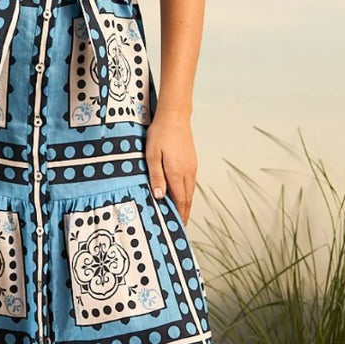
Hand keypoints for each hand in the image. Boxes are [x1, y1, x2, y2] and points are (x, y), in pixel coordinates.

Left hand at [145, 110, 197, 224]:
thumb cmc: (160, 134)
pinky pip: (191, 183)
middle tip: (180, 227)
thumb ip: (156, 176)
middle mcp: (187, 172)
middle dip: (184, 214)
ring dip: (186, 204)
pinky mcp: (192, 161)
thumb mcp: (152, 155)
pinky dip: (187, 193)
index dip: (179, 215)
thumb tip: (159, 196)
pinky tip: (181, 195)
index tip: (178, 227)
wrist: (175, 116)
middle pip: (187, 199)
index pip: (180, 200)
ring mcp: (192, 167)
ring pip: (190, 191)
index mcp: (177, 173)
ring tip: (180, 215)